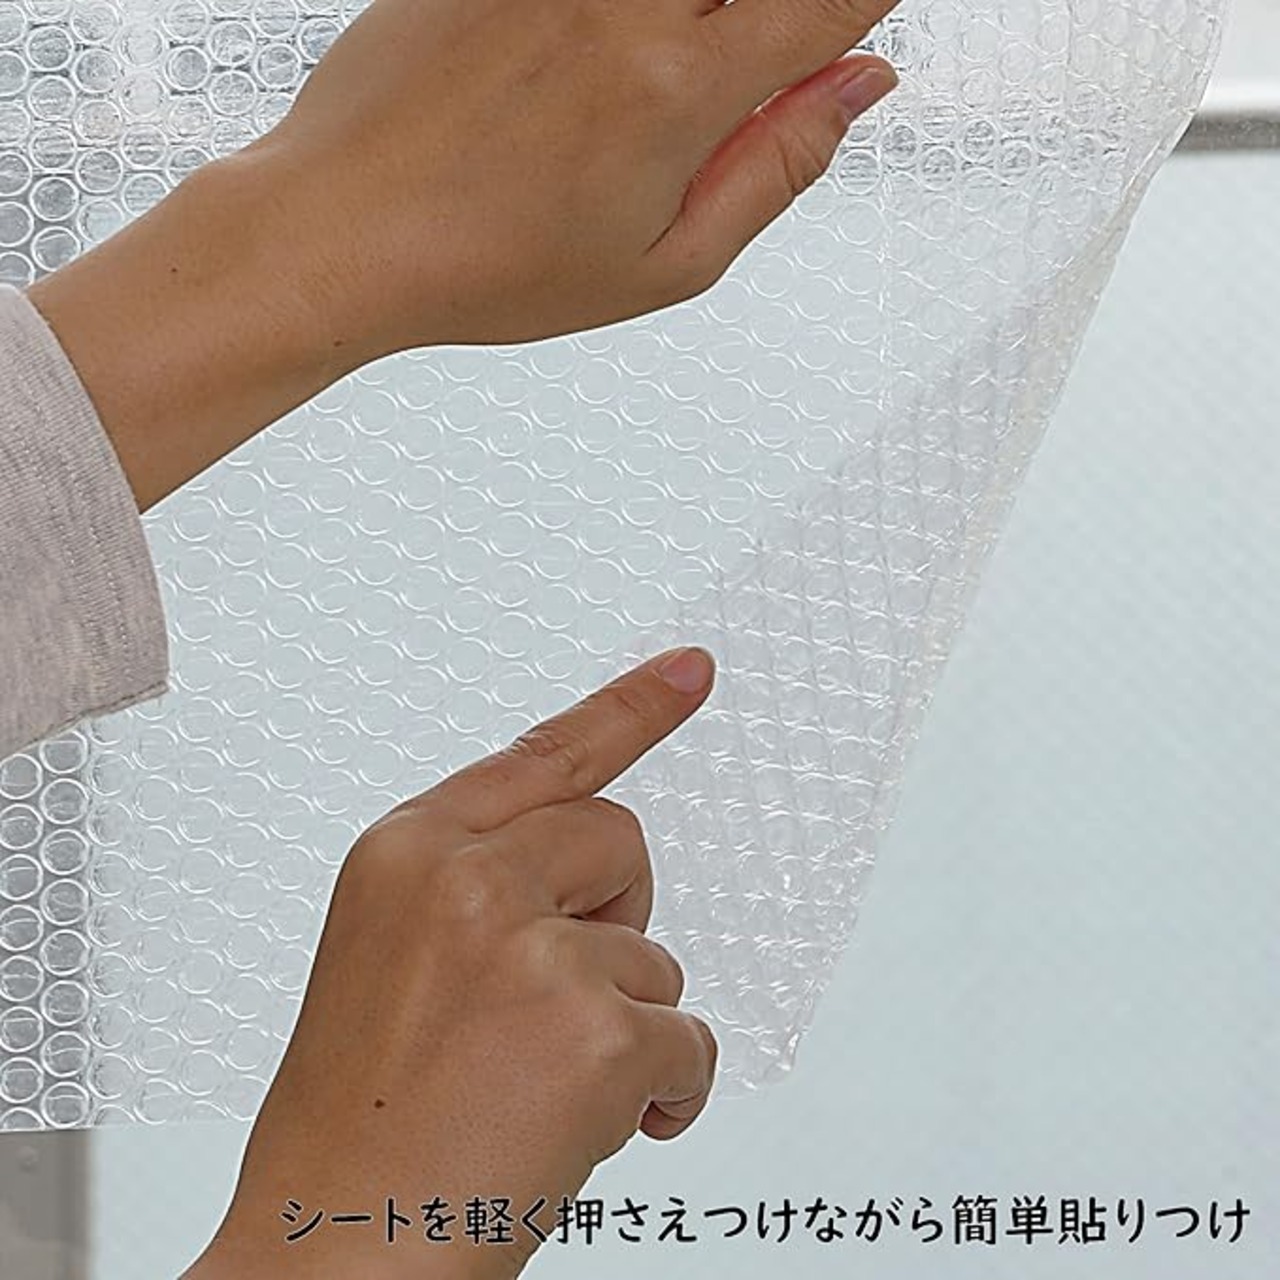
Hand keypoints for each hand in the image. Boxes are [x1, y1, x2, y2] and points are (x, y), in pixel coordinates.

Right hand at [181, 645, 718, 1279]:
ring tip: (534, 1086)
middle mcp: (466, 878)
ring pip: (655, 956)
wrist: (331, 1258)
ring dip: (622, 1024)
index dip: (632, 707)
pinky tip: (591, 1129)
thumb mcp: (391, 957)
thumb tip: (585, 885)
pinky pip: (688, 1041)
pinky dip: (664, 1092)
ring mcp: (531, 948)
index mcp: (408, 850)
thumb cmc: (360, 1124)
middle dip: (615, 918)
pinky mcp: (594, 1030)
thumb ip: (478, 889)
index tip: (693, 668)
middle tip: (550, 1001)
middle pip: (621, 840)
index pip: (546, 752)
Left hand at [237, 0, 898, 352]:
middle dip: (766, 17)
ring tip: (636, 97)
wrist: (347, 228)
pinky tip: (584, 74)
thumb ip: (776, 169)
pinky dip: (622, 20)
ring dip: (690, 21)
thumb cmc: (492, 267)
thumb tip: (860, 87)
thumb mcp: (663, 267)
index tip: (852, 23)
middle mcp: (622, 0)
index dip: (862, 3)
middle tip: (723, 77)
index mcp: (679, 90)